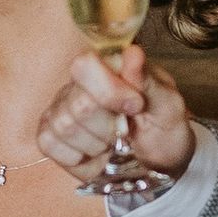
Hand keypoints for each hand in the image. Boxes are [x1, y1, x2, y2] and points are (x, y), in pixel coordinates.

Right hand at [35, 45, 193, 184]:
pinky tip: (95, 155)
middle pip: (78, 105)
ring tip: (112, 143)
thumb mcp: (168, 106)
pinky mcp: (50, 135)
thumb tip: (133, 54)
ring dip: (96, 145)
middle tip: (127, 130)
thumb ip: (149, 81)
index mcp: (108, 66)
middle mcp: (79, 83)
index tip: (135, 107)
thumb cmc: (164, 128)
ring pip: (64, 127)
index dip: (108, 91)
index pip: (85, 65)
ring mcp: (61, 108)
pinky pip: (49, 144)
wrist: (159, 162)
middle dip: (109, 127)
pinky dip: (79, 159)